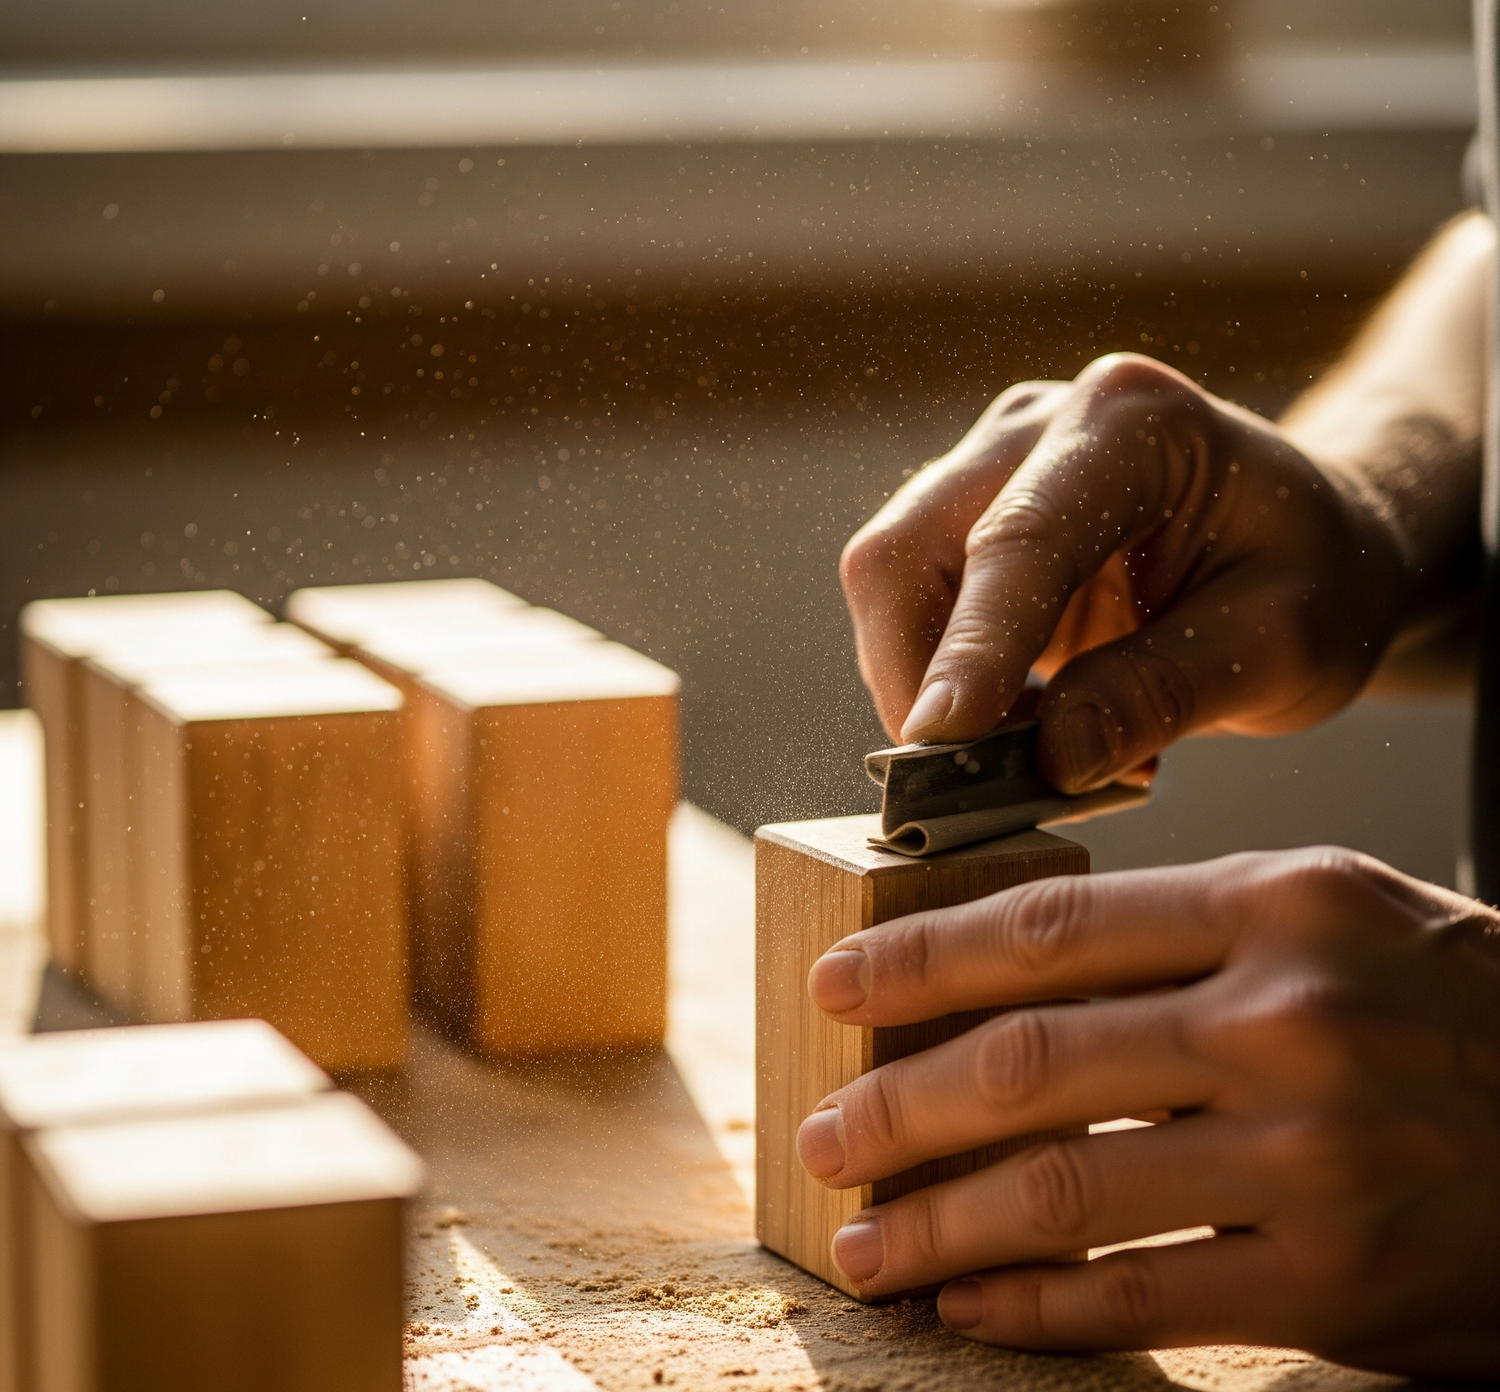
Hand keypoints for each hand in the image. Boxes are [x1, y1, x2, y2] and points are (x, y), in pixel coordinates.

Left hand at [795, 849, 1499, 1377]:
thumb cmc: (1454, 1008)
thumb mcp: (1335, 921)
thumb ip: (1187, 938)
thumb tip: (1008, 986)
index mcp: (1279, 906)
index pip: (1049, 928)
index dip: (920, 960)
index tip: (836, 987)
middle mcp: (1288, 1020)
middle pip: (1032, 1061)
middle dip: (898, 1105)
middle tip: (821, 1131)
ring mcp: (1314, 1157)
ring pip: (1065, 1190)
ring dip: (938, 1222)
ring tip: (863, 1240)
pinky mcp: (1335, 1284)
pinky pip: (1139, 1298)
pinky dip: (1031, 1306)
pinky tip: (966, 1303)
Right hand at [839, 355, 1404, 790]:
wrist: (1315, 546)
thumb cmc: (1317, 577)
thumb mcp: (1282, 645)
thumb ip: (1162, 693)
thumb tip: (1047, 761)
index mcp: (1133, 422)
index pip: (1018, 539)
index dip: (972, 647)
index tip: (941, 742)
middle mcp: (1037, 427)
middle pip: (906, 554)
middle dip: (918, 678)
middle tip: (976, 786)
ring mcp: (988, 472)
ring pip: (890, 587)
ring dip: (927, 691)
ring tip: (1032, 759)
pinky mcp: (965, 526)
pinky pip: (911, 615)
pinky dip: (947, 689)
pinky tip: (1027, 728)